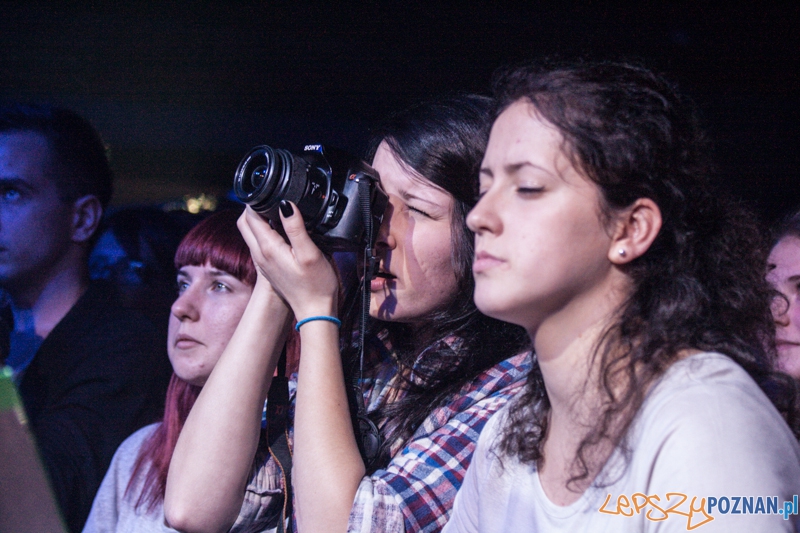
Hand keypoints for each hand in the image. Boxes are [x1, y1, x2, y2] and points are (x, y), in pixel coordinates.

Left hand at [238, 204, 338, 319]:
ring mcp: (263, 262)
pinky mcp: (269, 267)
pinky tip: (281, 229)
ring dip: (258, 219)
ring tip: (277, 210)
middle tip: (271, 197)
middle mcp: (260, 255)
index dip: (258, 200)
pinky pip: (259, 243)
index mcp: (268, 248)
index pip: (251, 216)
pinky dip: (264, 231)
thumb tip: (285, 204)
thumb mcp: (309, 253)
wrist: (314, 311)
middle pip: (244, 223)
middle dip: (254, 207)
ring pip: (250, 233)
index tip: (271, 190)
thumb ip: (296, 227)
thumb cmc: (316, 285)